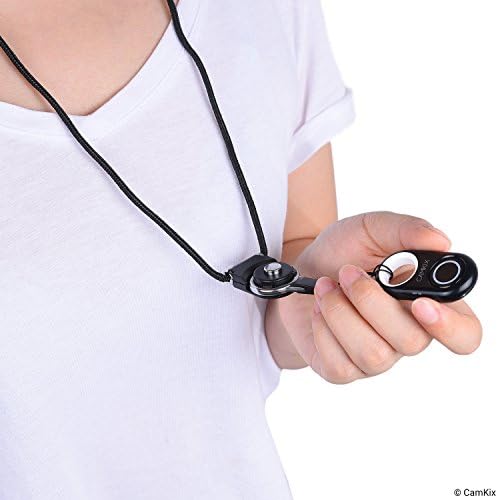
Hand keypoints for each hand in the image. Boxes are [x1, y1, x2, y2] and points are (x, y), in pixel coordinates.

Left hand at [272, 211, 481, 382]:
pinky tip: (319, 310)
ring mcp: (377, 356)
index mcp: (427, 301)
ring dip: (341, 312)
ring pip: (373, 355)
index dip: (451, 327)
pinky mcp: (344, 368)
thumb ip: (405, 229)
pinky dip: (323, 330)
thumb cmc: (342, 251)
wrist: (301, 269)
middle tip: (346, 272)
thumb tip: (440, 241)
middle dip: (370, 301)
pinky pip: (340, 366)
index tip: (420, 302)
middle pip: (411, 342)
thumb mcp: (370, 229)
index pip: (465, 333)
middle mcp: (407, 333)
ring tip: (326, 286)